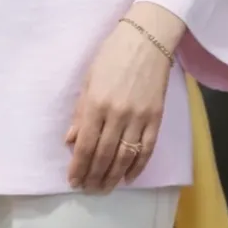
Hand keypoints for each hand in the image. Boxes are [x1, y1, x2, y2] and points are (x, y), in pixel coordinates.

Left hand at [65, 3, 182, 192]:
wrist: (148, 38)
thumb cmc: (112, 54)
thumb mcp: (89, 79)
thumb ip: (80, 112)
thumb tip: (71, 141)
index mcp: (96, 103)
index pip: (86, 145)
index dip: (79, 166)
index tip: (73, 180)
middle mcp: (117, 114)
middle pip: (104, 155)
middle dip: (94, 176)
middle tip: (87, 189)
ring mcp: (139, 117)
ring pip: (125, 156)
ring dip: (113, 176)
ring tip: (105, 188)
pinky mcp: (157, 117)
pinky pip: (147, 148)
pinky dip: (138, 166)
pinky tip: (128, 177)